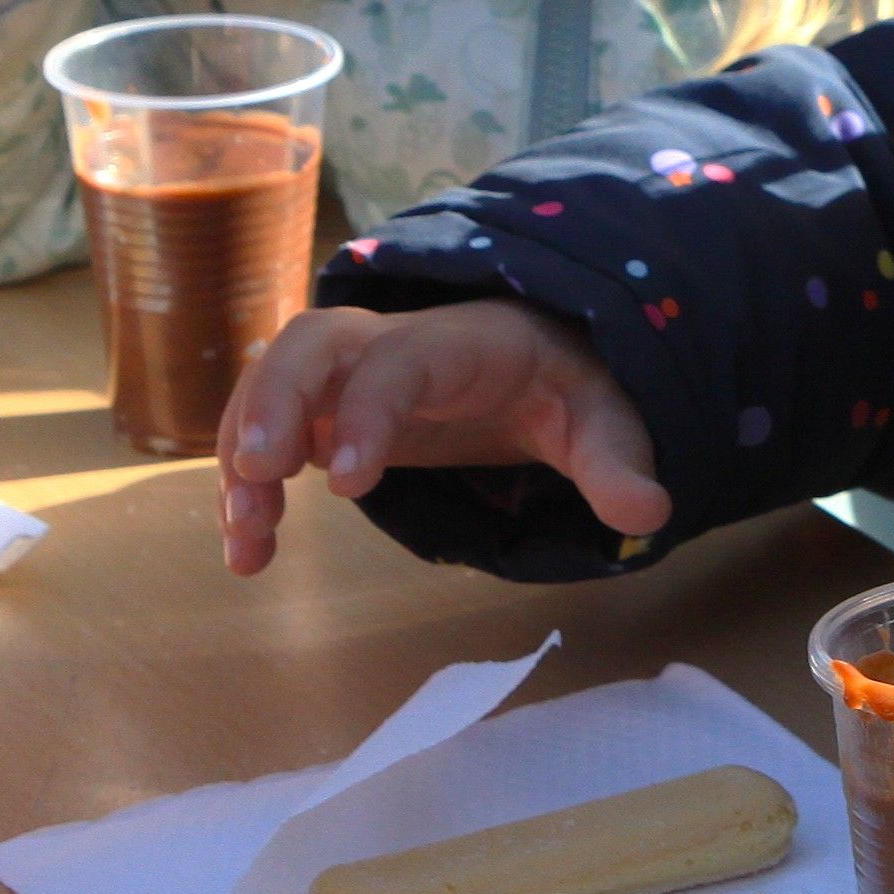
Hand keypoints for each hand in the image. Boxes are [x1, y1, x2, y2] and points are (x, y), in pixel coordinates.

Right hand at [216, 300, 666, 574]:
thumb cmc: (566, 387)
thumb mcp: (604, 421)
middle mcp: (390, 344)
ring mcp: (350, 374)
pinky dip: (246, 482)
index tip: (351, 485)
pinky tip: (248, 551)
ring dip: (245, 451)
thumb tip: (649, 513)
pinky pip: (267, 429)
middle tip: (256, 473)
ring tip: (247, 538)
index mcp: (461, 343)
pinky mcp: (325, 410)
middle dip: (273, 399)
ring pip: (274, 384)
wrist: (539, 363)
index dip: (369, 410)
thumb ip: (618, 462)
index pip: (401, 358)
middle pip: (309, 343)